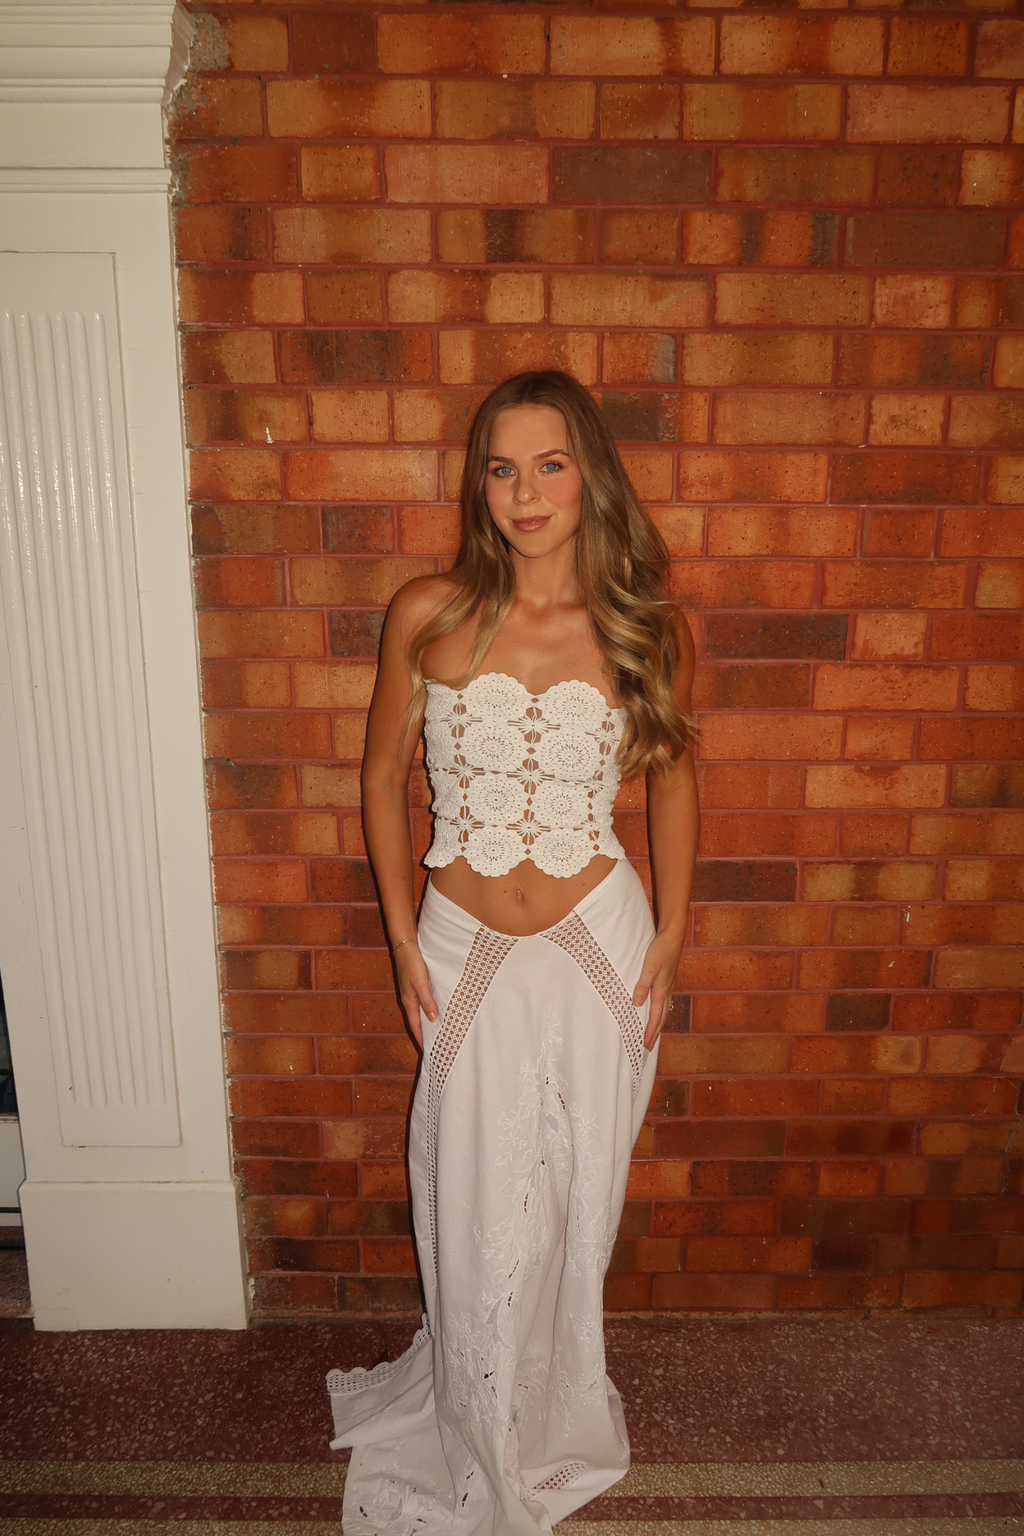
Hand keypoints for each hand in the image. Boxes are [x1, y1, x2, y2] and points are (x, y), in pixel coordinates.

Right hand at [394, 941, 437, 1048]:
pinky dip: (431, 1007)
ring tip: (440, 1029)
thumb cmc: (412, 963)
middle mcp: (410, 999)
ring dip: (429, 1020)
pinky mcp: (417, 984)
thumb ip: (427, 1001)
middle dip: (426, 1032)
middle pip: (418, 1020)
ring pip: (422, 1010)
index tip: (429, 1051)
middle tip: (437, 1044)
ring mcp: (413, 991)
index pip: (416, 1026)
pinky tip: (439, 1008)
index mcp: (409, 1001)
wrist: (406, 943)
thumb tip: (433, 1019)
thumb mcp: (420, 983)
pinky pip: (425, 1001)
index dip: (422, 1039)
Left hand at [632, 930, 682, 1048]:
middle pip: (660, 1017)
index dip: (650, 1032)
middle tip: (648, 1047)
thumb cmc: (660, 949)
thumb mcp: (649, 966)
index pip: (655, 1017)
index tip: (645, 1046)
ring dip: (658, 1024)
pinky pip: (663, 1002)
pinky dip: (659, 1012)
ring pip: (663, 1010)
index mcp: (661, 990)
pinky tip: (656, 1010)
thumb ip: (643, 984)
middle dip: (655, 1033)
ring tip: (653, 1034)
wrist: (673, 935)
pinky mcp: (668, 980)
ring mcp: (668, 986)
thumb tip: (637, 1003)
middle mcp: (666, 991)